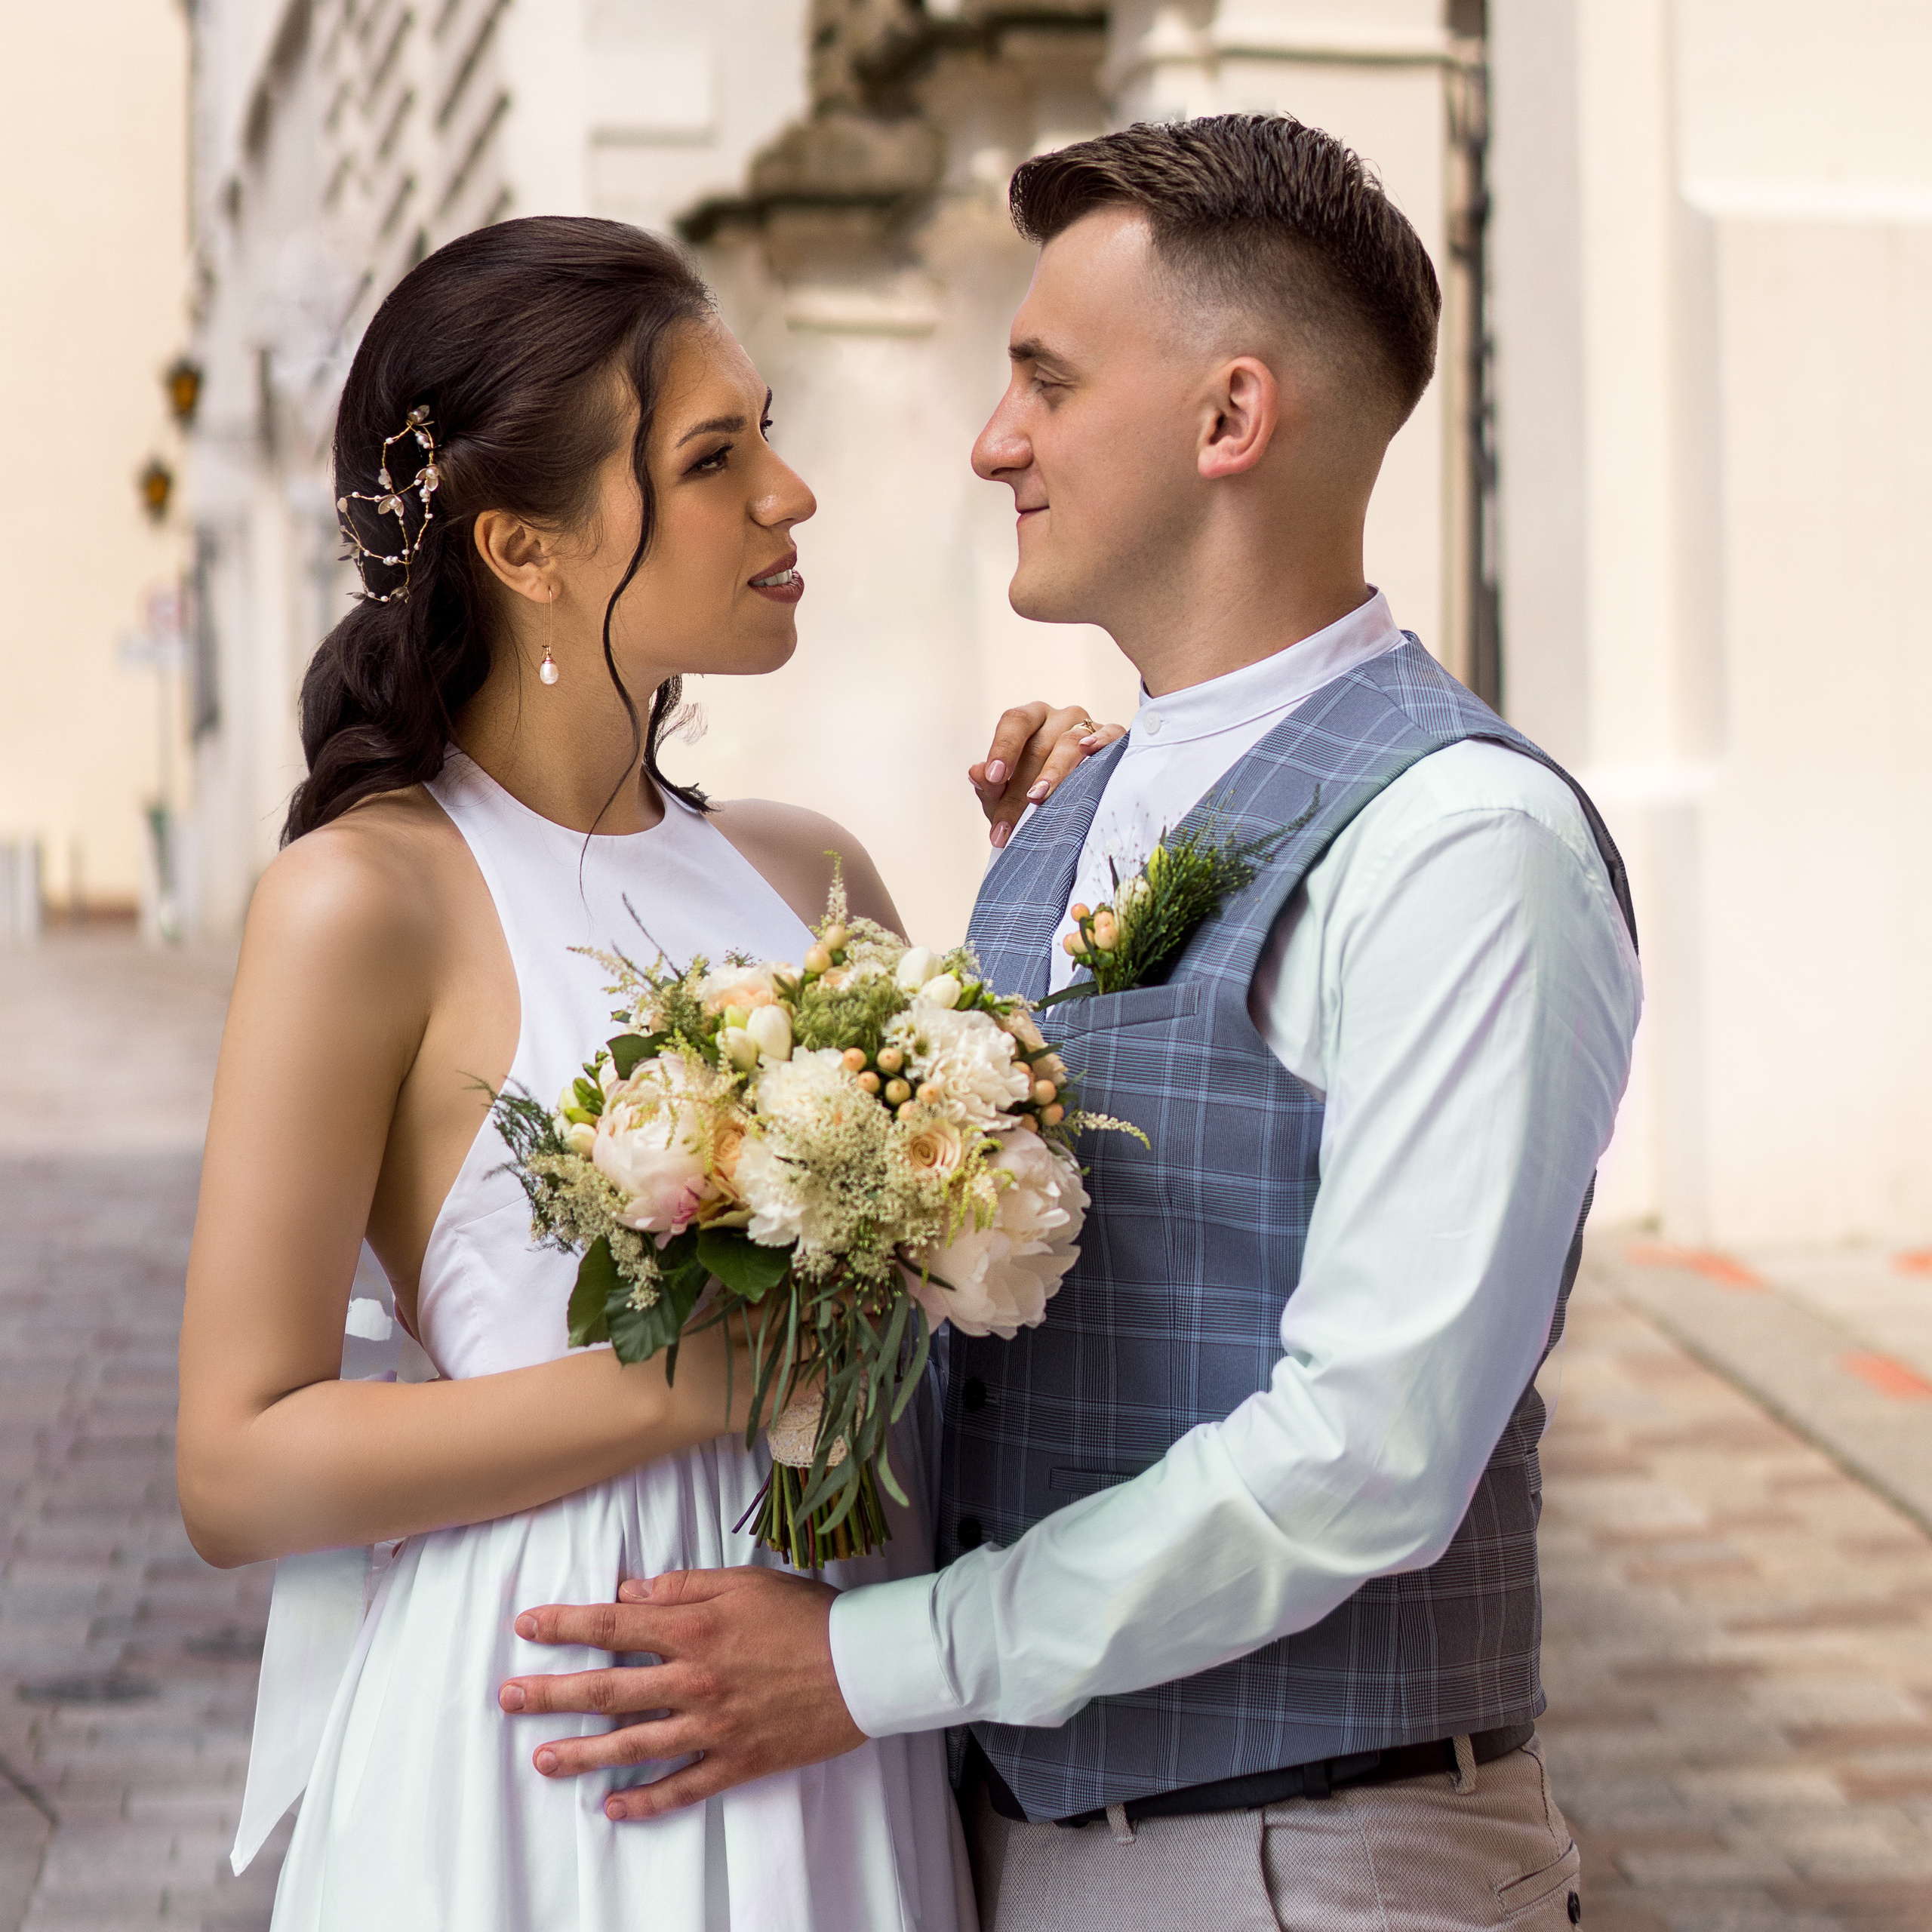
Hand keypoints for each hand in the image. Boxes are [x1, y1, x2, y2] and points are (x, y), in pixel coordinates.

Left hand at [498, 1565, 864, 1819]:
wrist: (865, 1665)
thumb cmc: (808, 1614)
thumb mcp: (746, 1581)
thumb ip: (684, 1586)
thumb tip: (629, 1591)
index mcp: (696, 1629)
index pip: (614, 1625)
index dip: (566, 1624)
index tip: (526, 1626)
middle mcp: (695, 1680)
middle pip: (609, 1688)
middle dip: (552, 1693)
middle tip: (509, 1698)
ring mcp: (714, 1726)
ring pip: (634, 1745)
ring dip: (583, 1754)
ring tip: (542, 1760)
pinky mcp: (737, 1762)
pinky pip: (682, 1789)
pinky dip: (646, 1803)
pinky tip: (613, 1809)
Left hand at [970, 703, 1124, 851]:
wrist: (1079, 804)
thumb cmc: (1036, 795)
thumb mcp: (1009, 795)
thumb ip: (991, 788)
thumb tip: (976, 774)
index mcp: (1030, 721)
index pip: (1014, 722)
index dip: (1003, 747)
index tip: (993, 777)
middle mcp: (1058, 718)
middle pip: (1038, 745)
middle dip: (1018, 791)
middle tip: (1005, 826)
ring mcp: (1088, 726)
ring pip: (1070, 743)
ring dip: (1053, 773)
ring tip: (1036, 798)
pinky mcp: (1115, 737)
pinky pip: (1111, 734)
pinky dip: (1100, 741)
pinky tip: (1089, 751)